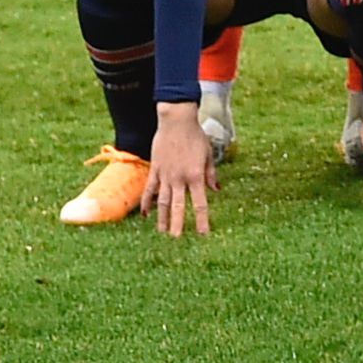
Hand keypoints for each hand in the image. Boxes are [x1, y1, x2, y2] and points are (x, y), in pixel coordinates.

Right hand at [148, 102, 213, 236]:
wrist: (176, 121)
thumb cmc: (196, 136)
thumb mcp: (208, 154)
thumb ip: (211, 174)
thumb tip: (216, 190)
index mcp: (196, 175)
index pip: (200, 203)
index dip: (201, 220)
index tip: (203, 234)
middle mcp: (179, 179)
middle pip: (178, 207)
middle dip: (178, 225)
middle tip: (177, 241)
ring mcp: (165, 175)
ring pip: (162, 202)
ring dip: (162, 219)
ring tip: (162, 233)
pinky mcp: (155, 170)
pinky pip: (150, 190)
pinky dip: (147, 203)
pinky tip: (145, 216)